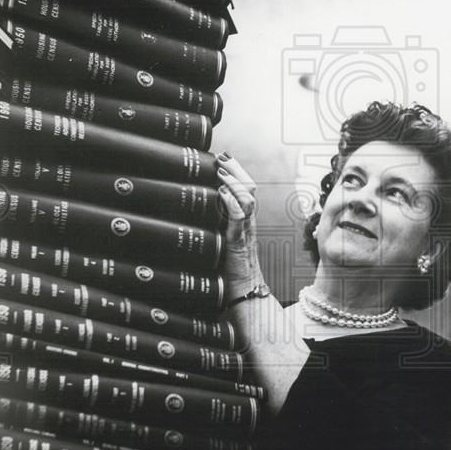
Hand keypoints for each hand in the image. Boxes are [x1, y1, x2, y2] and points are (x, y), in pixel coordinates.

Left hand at [216, 152, 266, 300]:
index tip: (223, 158)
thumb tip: (199, 211)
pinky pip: (240, 218)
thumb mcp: (223, 242)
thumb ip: (217, 226)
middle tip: (222, 157)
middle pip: (250, 187)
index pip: (247, 188)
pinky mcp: (238, 242)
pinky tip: (221, 194)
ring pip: (249, 198)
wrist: (244, 292)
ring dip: (233, 181)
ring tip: (220, 172)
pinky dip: (231, 203)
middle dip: (236, 169)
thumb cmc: (231, 271)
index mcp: (245, 221)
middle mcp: (249, 223)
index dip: (237, 171)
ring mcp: (245, 231)